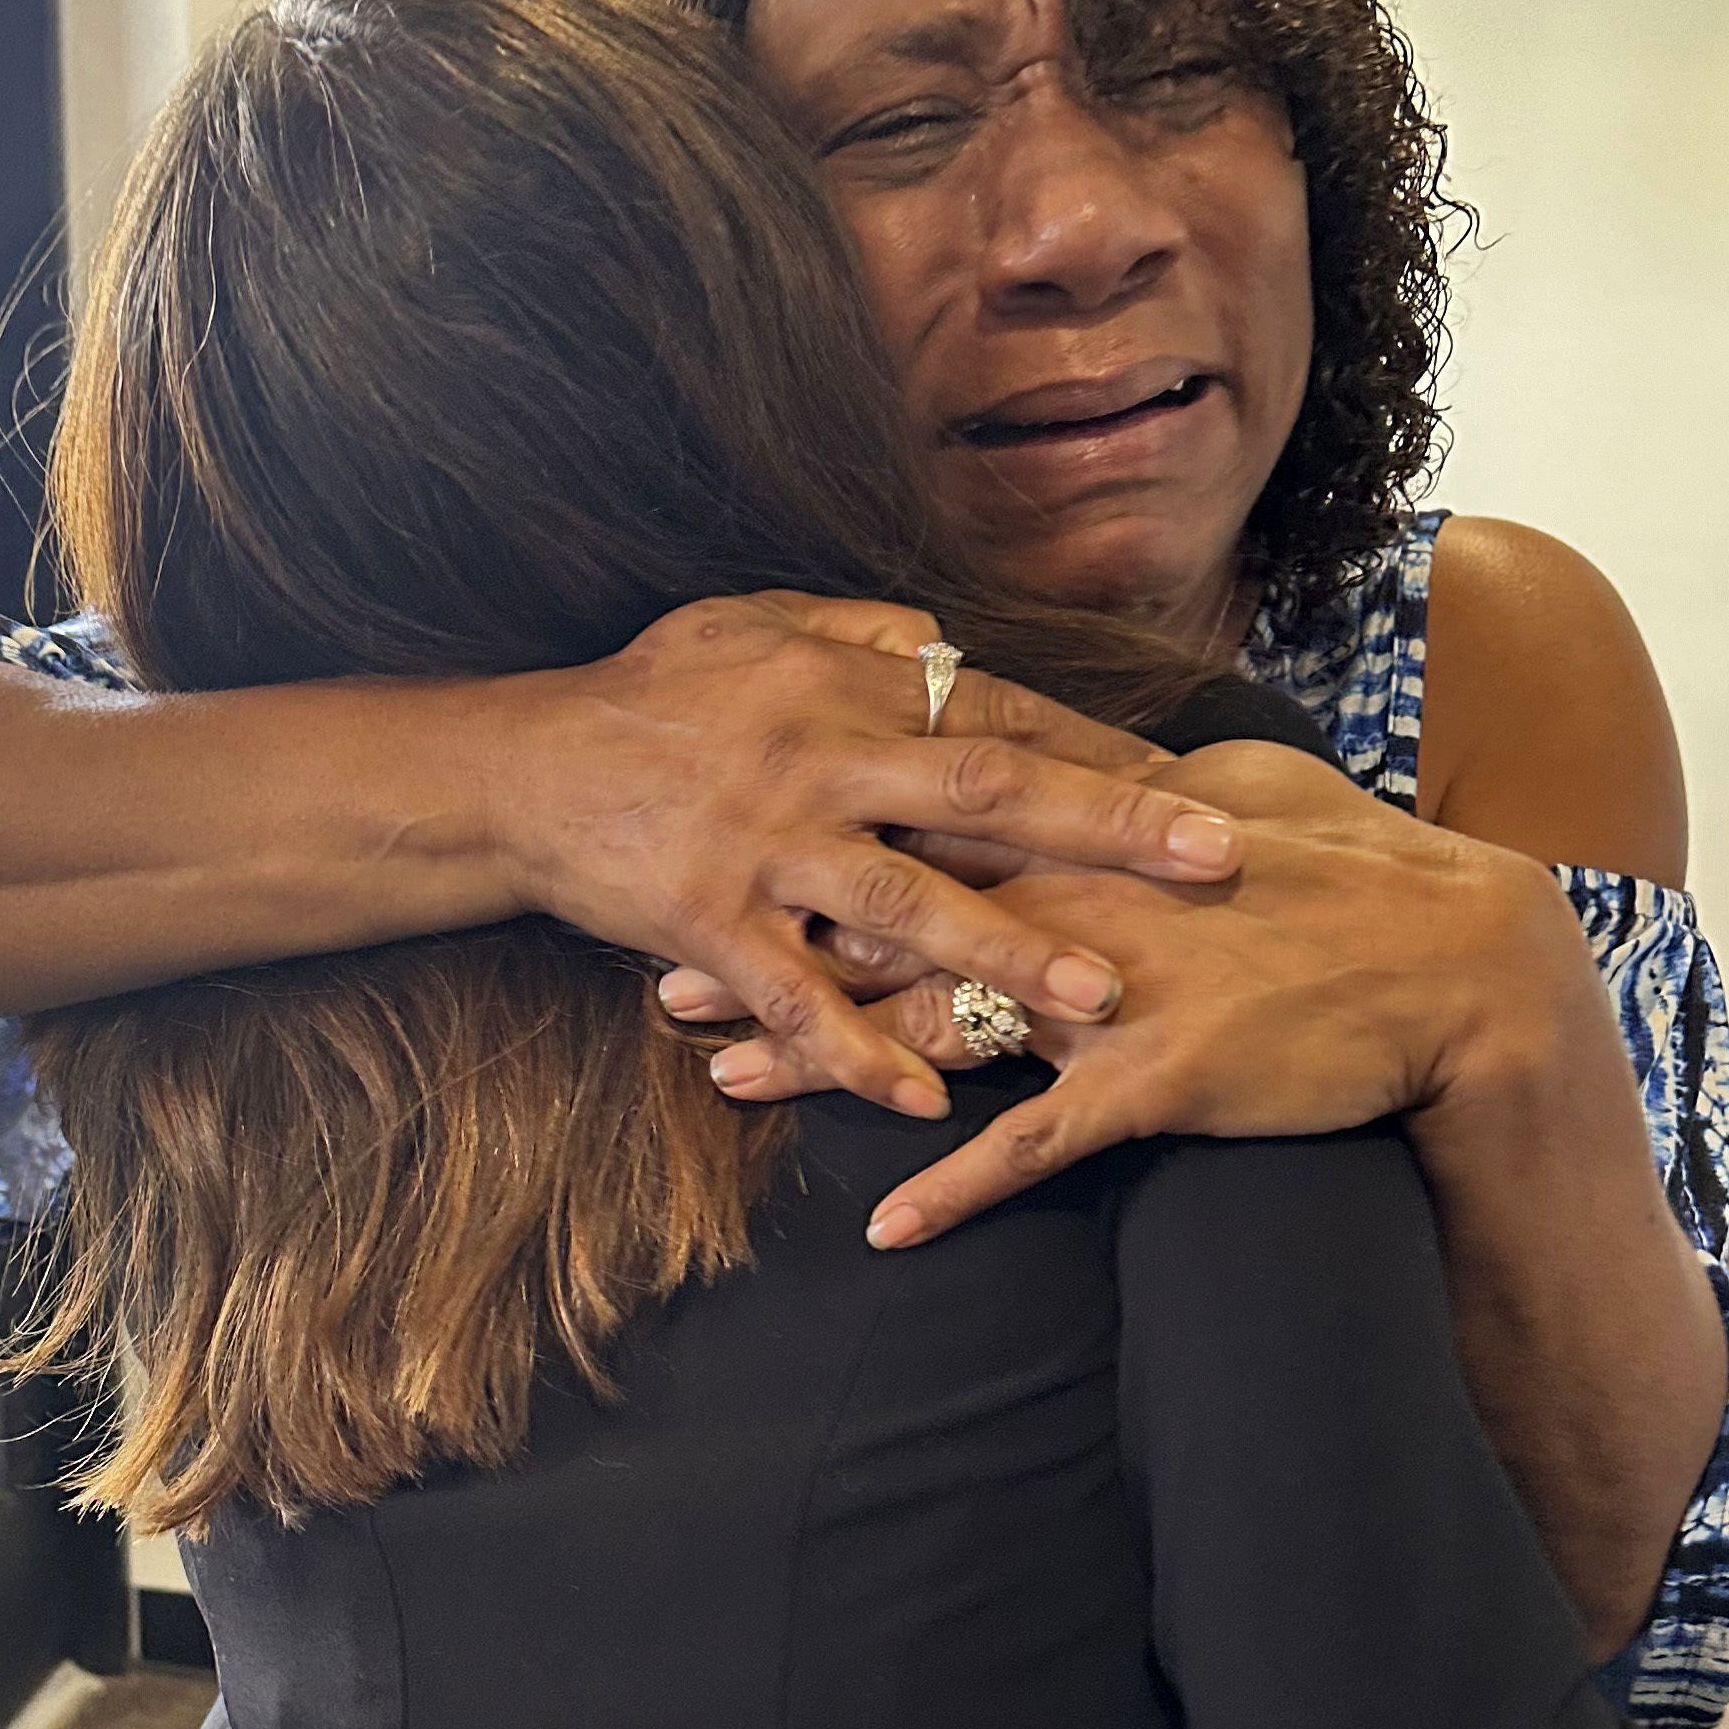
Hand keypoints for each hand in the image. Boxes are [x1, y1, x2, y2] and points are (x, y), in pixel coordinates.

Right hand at [484, 598, 1241, 1120]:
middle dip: (1105, 825)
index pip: (991, 710)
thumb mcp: (748, 623)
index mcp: (837, 684)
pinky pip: (799, 1001)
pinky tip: (929, 1105)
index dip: (1093, 745)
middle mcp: (816, 761)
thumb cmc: (643, 693)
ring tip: (1101, 995)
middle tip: (1213, 857)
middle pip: (984, 788)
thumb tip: (950, 643)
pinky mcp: (710, 927)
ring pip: (906, 903)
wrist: (515, 768)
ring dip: (1009, 952)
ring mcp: (764, 849)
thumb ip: (855, 632)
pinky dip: (860, 1056)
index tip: (1189, 779)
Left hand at [673, 759, 1591, 1244]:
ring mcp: (1115, 993)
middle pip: (891, 923)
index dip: (812, 847)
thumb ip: (1139, 785)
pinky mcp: (1159, 1079)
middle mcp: (1081, 902)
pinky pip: (1036, 1145)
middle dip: (773, 950)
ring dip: (823, 1062)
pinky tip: (883, 1228)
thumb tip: (1089, 757)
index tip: (720, 854)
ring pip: (936, 1027)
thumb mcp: (1239, 795)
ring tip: (719, 1089)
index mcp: (1089, 833)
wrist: (1461, 965)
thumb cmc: (1357, 876)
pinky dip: (957, 1189)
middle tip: (665, 977)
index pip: (920, 831)